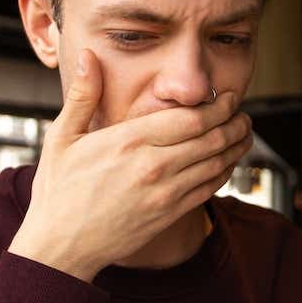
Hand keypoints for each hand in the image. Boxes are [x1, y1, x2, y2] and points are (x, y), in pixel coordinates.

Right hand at [8, 49, 252, 281]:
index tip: (228, 96)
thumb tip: (88, 56)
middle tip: (243, 113)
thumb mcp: (62, 138)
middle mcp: (152, 166)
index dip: (218, 106)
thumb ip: (82, 95)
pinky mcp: (169, 215)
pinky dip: (225, 172)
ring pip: (216, 164)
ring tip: (244, 133)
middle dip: (234, 123)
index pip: (190, 118)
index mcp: (129, 141)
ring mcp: (164, 194)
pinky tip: (227, 162)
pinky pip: (209, 190)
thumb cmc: (58, 191)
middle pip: (211, 139)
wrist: (60, 246)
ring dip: (236, 146)